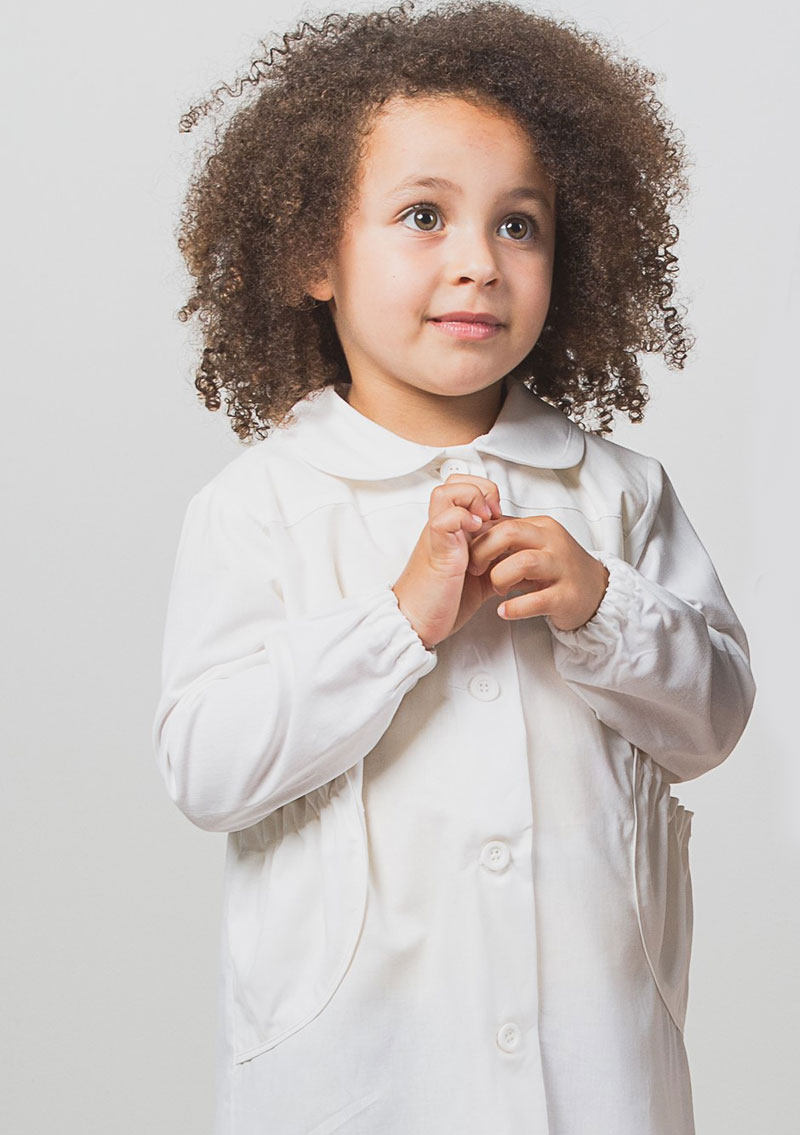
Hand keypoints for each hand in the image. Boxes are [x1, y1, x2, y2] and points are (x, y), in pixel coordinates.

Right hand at [392, 474, 503, 648]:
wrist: (415, 622)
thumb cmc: (440, 601)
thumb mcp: (476, 575)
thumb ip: (491, 558)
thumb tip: (517, 553)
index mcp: (452, 530)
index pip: (464, 488)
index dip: (485, 492)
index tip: (500, 515)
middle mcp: (442, 528)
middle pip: (455, 481)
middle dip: (481, 488)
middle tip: (493, 512)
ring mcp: (437, 536)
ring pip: (446, 491)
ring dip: (471, 498)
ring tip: (484, 519)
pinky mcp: (436, 550)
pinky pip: (444, 518)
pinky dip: (463, 518)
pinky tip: (474, 532)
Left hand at [467, 514, 609, 630]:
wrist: (596, 592)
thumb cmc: (557, 568)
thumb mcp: (532, 546)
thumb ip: (505, 539)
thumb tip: (471, 532)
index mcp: (541, 527)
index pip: (501, 522)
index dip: (477, 538)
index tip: (467, 554)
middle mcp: (553, 543)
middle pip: (510, 533)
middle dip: (483, 551)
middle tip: (475, 570)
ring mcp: (562, 568)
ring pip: (524, 562)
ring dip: (500, 578)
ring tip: (496, 590)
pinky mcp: (567, 596)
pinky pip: (537, 601)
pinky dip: (515, 607)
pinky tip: (504, 611)